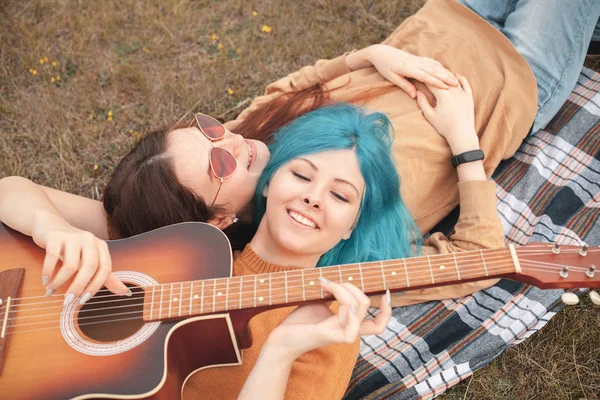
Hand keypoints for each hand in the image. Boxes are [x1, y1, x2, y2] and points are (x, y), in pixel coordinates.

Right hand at [32, 212, 128, 304]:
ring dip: (59, 282)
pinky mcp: (56, 237)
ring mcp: (73, 237)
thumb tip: (125, 292)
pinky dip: (48, 271)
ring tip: (51, 291)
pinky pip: (53, 256)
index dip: (95, 286)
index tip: (84, 300)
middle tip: (67, 301)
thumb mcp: (91, 260)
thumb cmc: (74, 248)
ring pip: (70, 264)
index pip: (105, 269)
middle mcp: (90, 240)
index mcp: (101, 246)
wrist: (51, 225)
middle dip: (78, 287)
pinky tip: (45, 280)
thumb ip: (107, 277)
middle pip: (89, 267)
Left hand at [264, 279, 391, 360]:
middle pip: (365, 306)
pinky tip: (334, 301)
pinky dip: (347, 312)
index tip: (386, 292)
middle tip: (331, 282)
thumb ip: (332, 295)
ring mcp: (338, 334)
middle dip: (352, 286)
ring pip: (357, 311)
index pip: (378, 324)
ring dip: (343, 291)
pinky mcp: (327, 336)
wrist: (280, 339)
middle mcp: (347, 330)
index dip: (387, 310)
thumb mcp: (319, 303)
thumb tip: (339, 278)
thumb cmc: (299, 322)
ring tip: (326, 284)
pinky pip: (350, 330)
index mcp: (347, 324)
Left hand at [366, 44, 458, 97]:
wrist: (381, 52)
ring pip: (435, 66)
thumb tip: (415, 96)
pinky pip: (431, 62)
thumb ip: (404, 86)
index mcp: (408, 68)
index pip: (425, 76)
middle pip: (434, 71)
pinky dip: (440, 67)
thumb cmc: (384, 67)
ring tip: (455, 80)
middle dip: (446, 78)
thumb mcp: (391, 78)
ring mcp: (417, 59)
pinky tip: (446, 71)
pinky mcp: (418, 58)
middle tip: (457, 85)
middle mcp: (415, 62)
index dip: (436, 82)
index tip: (446, 87)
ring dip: (445, 73)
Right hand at [416, 73, 478, 152]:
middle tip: (428, 70)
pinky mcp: (469, 97)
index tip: (419, 74)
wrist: (462, 134)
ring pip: (454, 80)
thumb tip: (418, 92)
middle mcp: (453, 91)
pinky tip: (457, 75)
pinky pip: (466, 84)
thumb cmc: (444, 126)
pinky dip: (461, 78)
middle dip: (435, 75)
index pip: (432, 82)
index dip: (424, 78)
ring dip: (447, 75)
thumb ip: (423, 102)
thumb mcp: (430, 115)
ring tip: (440, 72)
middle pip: (443, 79)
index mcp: (443, 95)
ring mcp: (463, 93)